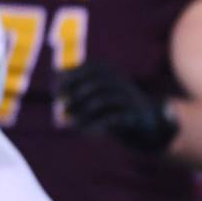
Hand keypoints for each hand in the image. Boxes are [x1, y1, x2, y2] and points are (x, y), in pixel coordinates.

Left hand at [56, 61, 178, 153]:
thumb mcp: (93, 92)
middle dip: (76, 97)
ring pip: (102, 101)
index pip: (88, 68)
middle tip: (64, 109)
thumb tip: (55, 77)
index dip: (70, 78)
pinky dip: (96, 125)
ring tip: (72, 123)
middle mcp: (121, 82)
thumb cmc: (112, 106)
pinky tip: (85, 132)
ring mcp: (129, 99)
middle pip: (95, 84)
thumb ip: (76, 84)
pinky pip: (113, 119)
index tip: (56, 92)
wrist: (146, 123)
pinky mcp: (134, 116)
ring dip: (83, 113)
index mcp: (110, 72)